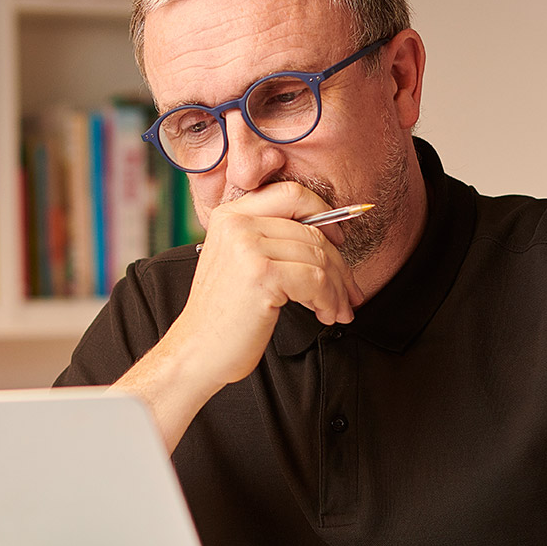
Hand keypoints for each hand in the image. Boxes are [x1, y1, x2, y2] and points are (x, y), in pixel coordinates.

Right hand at [112, 181, 364, 450]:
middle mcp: (237, 224)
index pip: (291, 194)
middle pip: (312, 231)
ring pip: (319, 257)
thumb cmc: (224, 315)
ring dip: (337, 289)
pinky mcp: (262, 274)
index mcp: (230, 215)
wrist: (197, 351)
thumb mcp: (240, 263)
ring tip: (336, 311)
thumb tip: (330, 235)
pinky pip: (317, 280)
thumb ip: (271, 240)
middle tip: (349, 294)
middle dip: (340, 266)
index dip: (324, 213)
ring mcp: (248, 247)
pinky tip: (324, 315)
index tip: (338, 242)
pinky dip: (329, 301)